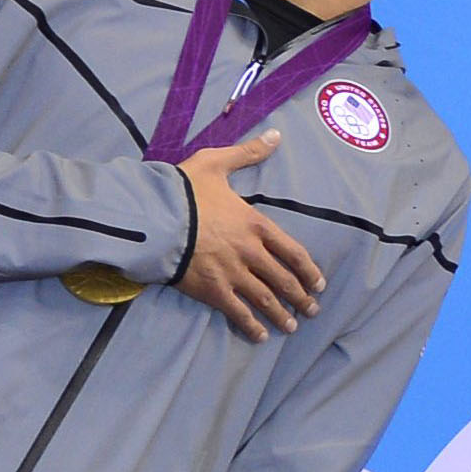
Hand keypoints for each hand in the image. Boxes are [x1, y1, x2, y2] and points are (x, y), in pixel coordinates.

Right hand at [173, 131, 325, 339]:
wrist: (152, 218)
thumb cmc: (183, 190)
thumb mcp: (215, 164)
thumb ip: (247, 153)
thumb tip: (275, 135)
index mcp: (255, 225)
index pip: (293, 252)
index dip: (309, 270)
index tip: (318, 283)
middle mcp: (249, 252)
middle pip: (283, 279)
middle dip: (300, 297)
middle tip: (312, 310)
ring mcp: (231, 273)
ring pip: (264, 299)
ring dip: (281, 314)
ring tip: (292, 326)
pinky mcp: (210, 289)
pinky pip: (236, 311)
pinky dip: (250, 325)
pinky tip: (260, 336)